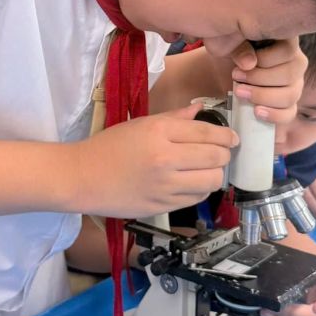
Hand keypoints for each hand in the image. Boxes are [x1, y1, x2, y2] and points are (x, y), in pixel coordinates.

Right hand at [73, 103, 238, 216]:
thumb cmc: (109, 147)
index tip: (232, 138)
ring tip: (208, 169)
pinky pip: (196, 198)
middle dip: (224, 155)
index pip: (207, 133)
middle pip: (215, 158)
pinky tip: (193, 183)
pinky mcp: (162, 205)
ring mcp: (164, 185)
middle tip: (221, 153)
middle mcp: (165, 158)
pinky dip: (201, 190)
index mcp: (159, 132)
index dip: (227, 136)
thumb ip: (174, 118)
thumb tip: (200, 109)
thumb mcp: (141, 124)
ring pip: (211, 181)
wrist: (82, 177)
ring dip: (215, 174)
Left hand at [227, 37, 307, 124]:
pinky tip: (256, 111)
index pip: (288, 50)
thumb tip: (249, 63)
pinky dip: (273, 114)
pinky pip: (289, 113)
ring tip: (240, 93)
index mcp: (286, 42)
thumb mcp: (232, 44)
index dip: (265, 59)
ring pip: (290, 95)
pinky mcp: (289, 105)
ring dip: (262, 96)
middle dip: (259, 79)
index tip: (243, 64)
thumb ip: (240, 47)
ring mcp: (296, 86)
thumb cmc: (233, 52)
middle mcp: (296, 63)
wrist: (227, 71)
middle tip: (236, 77)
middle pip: (289, 75)